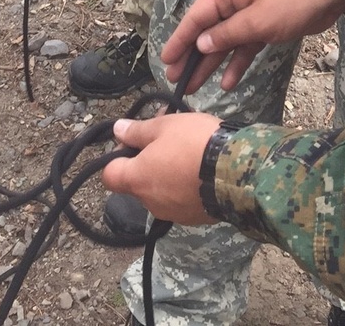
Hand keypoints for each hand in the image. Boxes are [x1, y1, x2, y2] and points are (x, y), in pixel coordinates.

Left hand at [103, 114, 220, 225]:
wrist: (235, 172)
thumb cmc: (194, 143)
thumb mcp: (165, 126)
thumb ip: (137, 131)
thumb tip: (116, 130)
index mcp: (137, 179)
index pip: (109, 175)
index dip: (117, 157)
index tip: (134, 141)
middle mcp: (150, 202)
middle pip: (137, 181)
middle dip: (148, 160)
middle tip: (168, 138)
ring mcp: (172, 213)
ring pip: (160, 190)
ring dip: (167, 172)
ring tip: (190, 150)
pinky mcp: (194, 218)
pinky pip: (180, 199)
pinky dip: (185, 186)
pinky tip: (202, 169)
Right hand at [162, 0, 344, 93]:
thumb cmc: (291, 1)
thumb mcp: (257, 20)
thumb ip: (227, 34)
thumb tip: (200, 45)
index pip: (196, 17)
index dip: (179, 40)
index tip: (165, 61)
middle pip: (207, 31)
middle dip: (191, 56)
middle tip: (175, 80)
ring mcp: (249, 12)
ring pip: (225, 41)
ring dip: (211, 63)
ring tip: (194, 88)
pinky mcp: (264, 25)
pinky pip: (244, 45)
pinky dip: (236, 62)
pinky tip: (227, 83)